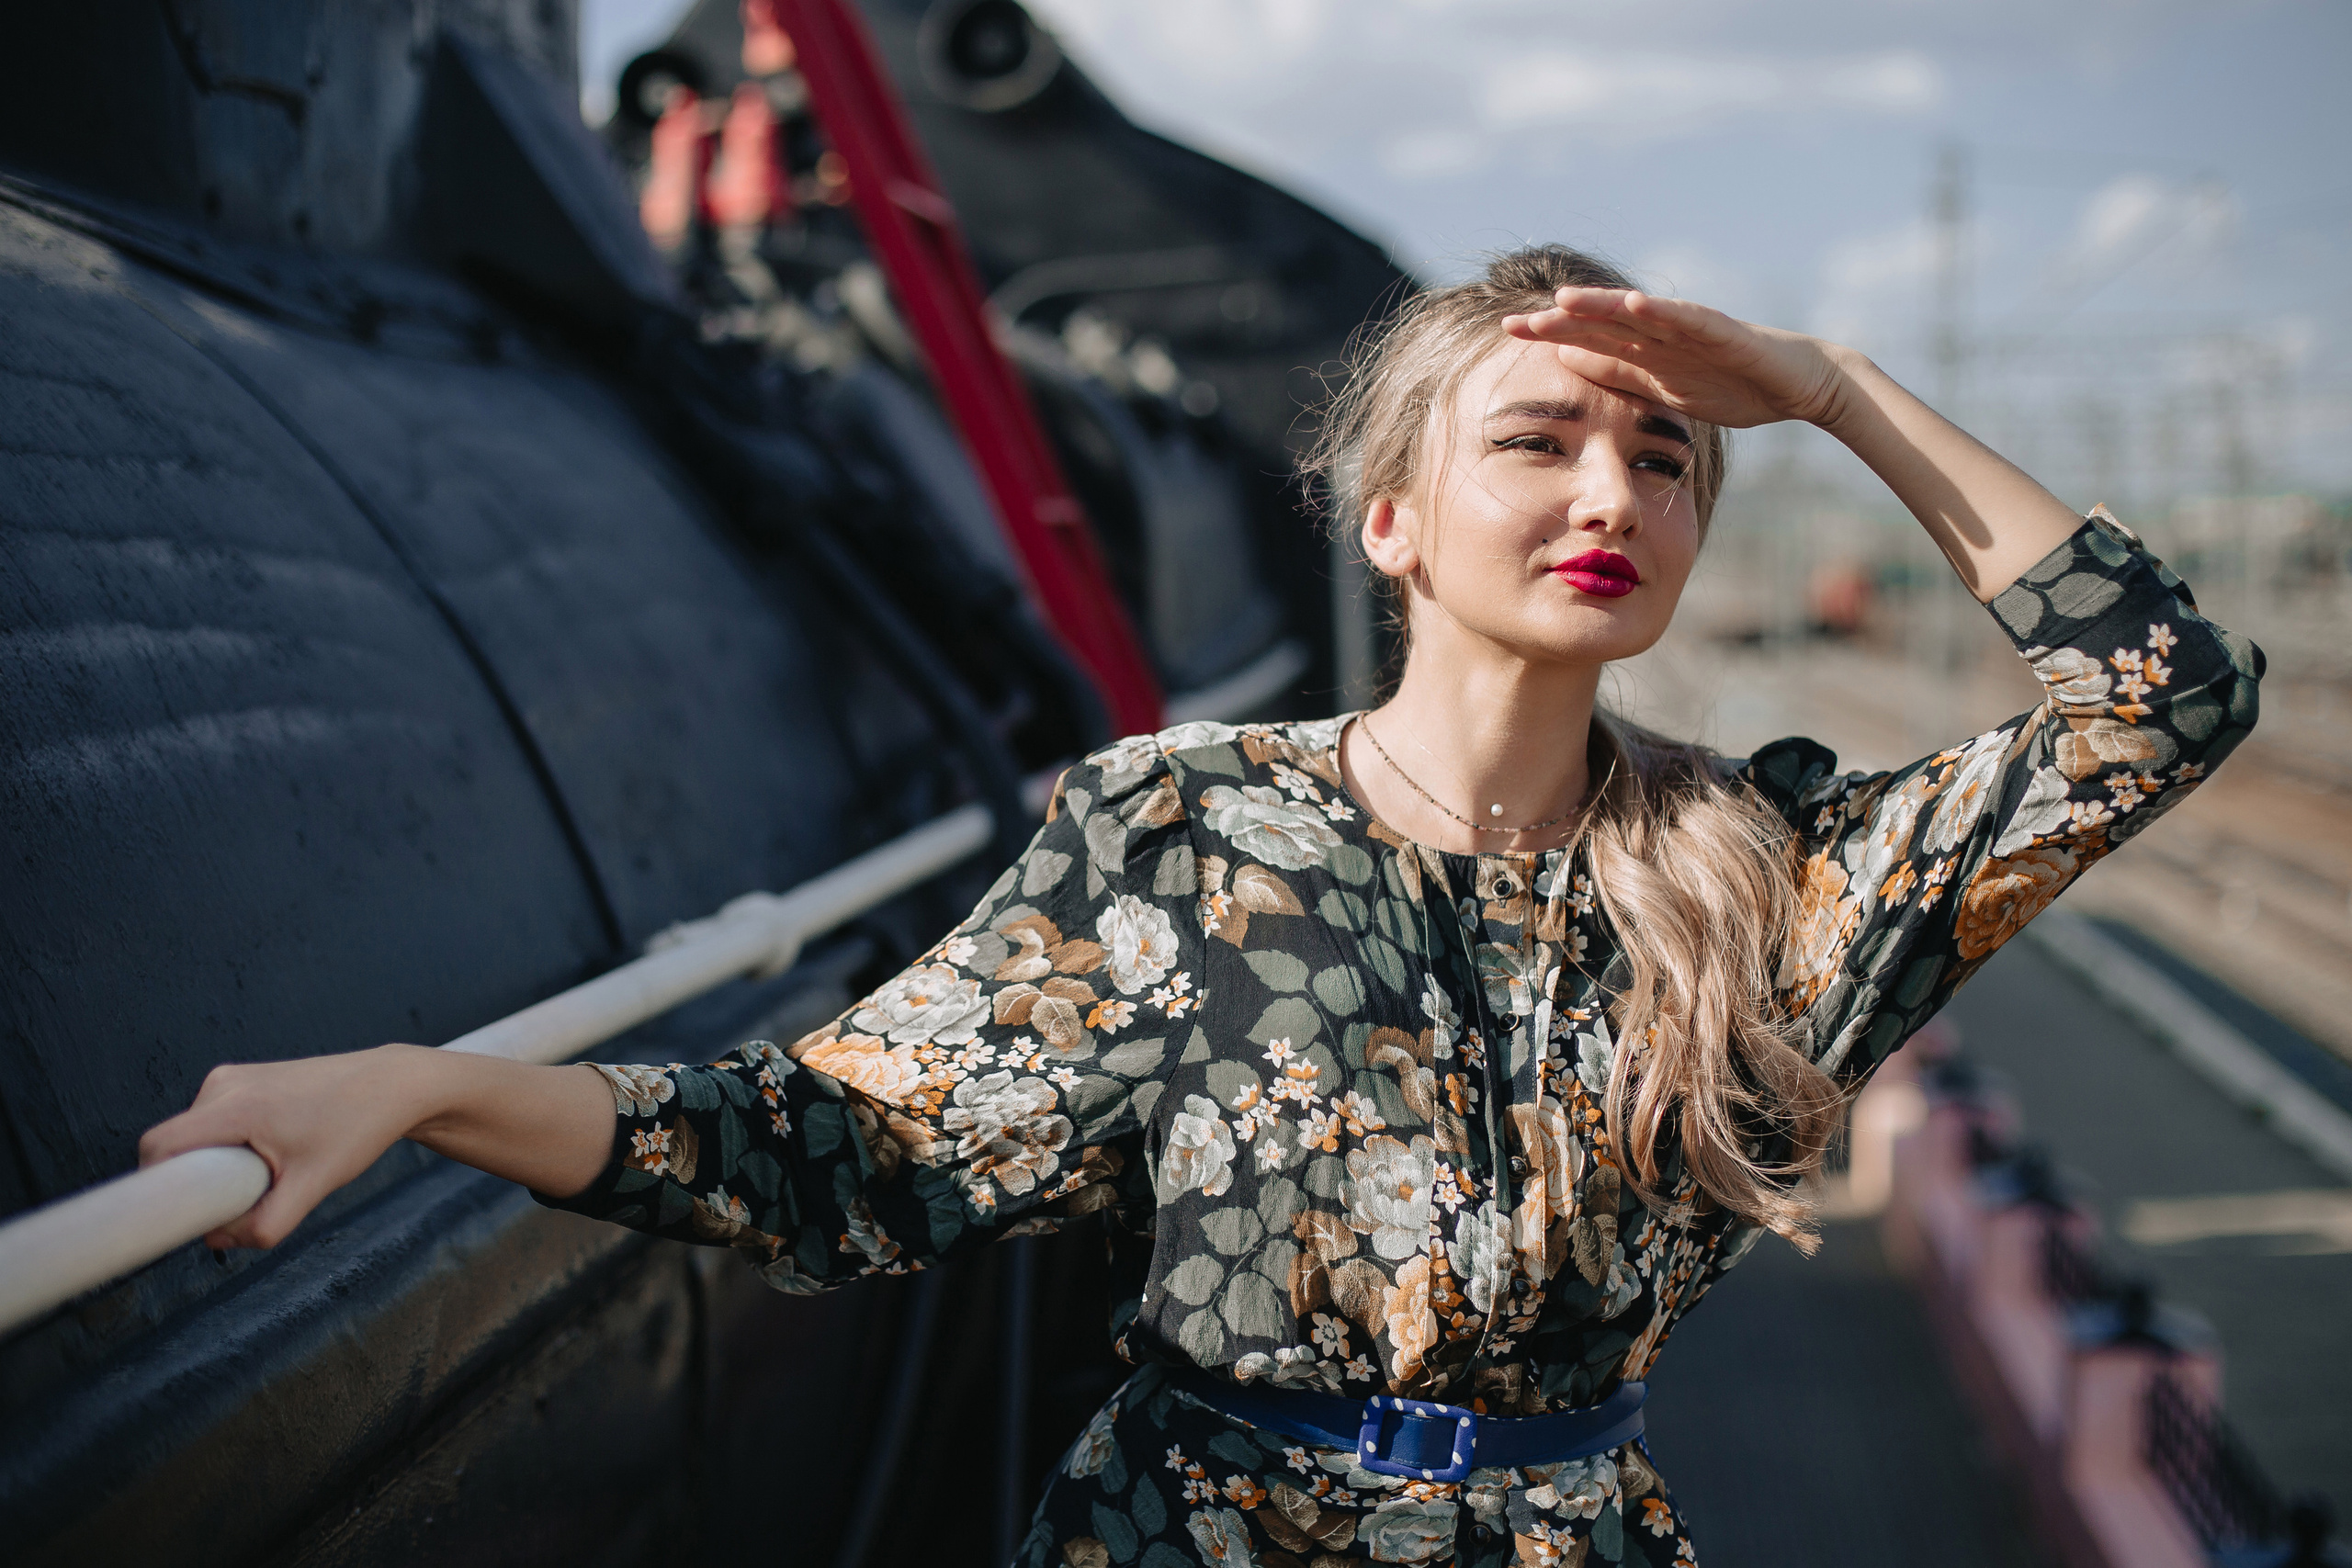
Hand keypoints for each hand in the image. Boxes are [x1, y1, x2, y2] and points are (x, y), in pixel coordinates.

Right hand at [137, 1045, 438, 1248]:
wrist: (393, 1085)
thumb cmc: (358, 1128)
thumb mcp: (314, 1185)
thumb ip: (265, 1224)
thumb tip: (218, 1239)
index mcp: (233, 1105)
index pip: (158, 1148)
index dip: (153, 1187)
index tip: (170, 1215)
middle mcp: (224, 1084)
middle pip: (176, 1147)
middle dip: (200, 1180)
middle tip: (248, 1194)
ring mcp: (233, 1077)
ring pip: (197, 1137)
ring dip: (220, 1163)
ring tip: (275, 1166)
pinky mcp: (243, 1078)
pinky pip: (215, 1123)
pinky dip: (232, 1145)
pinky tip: (276, 1149)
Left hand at [1502, 288, 1851, 430]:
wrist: (1799, 386)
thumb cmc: (1733, 385)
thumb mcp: (1662, 387)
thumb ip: (1618, 371)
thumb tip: (1566, 358)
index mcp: (1646, 346)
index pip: (1589, 336)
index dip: (1550, 332)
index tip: (1508, 331)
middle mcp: (1661, 330)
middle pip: (1602, 322)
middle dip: (1559, 321)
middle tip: (1513, 321)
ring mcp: (1691, 328)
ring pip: (1637, 315)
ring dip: (1600, 306)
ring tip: (1562, 300)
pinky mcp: (1722, 331)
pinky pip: (1688, 320)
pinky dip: (1661, 311)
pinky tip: (1634, 303)